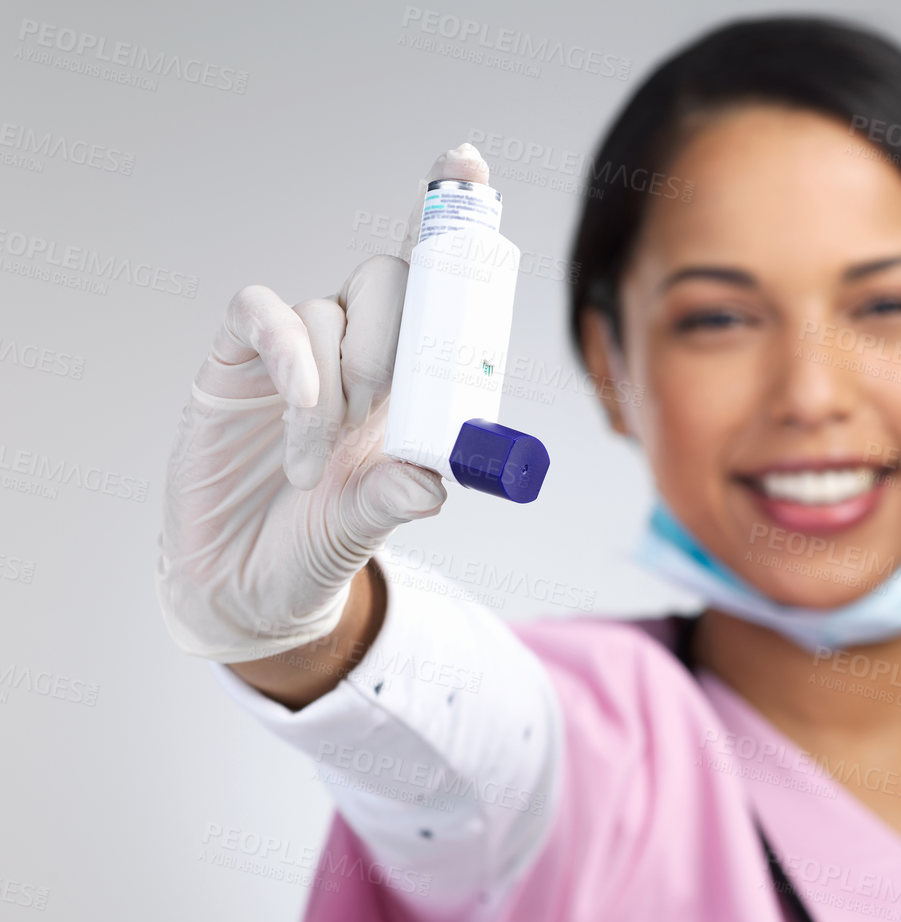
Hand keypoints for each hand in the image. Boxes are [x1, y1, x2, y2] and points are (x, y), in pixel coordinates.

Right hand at [155, 144, 490, 662]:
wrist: (244, 584)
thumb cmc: (318, 544)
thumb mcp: (367, 523)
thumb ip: (396, 497)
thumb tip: (433, 481)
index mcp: (409, 381)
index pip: (433, 289)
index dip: (451, 223)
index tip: (468, 163)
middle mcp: (357, 352)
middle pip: (387, 280)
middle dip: (391, 338)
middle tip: (376, 405)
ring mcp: (295, 352)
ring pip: (328, 309)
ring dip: (331, 384)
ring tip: (316, 462)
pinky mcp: (236, 360)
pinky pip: (264, 312)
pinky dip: (289, 349)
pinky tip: (300, 403)